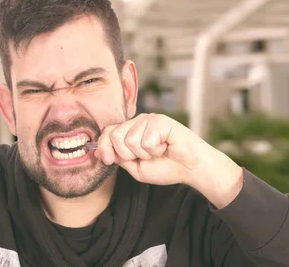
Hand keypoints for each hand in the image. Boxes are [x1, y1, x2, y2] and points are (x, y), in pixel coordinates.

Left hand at [95, 113, 243, 207]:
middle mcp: (138, 122)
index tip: (107, 160)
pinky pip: (146, 141)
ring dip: (145, 154)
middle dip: (127, 154)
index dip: (104, 147)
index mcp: (130, 130)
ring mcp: (149, 119)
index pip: (108, 132)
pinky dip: (155, 150)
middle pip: (115, 136)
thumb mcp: (135, 167)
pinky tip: (166, 146)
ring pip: (130, 140)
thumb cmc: (166, 167)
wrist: (190, 169)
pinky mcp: (160, 121)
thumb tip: (98, 152)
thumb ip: (119, 158)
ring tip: (158, 151)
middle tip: (145, 157)